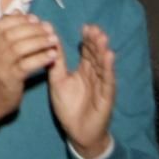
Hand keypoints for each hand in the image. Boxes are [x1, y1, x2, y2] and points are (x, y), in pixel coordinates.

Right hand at [0, 14, 62, 121]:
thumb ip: (7, 31)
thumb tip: (18, 11)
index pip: (2, 23)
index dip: (20, 19)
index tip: (36, 19)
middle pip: (12, 34)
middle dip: (33, 29)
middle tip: (50, 28)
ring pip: (20, 48)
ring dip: (39, 42)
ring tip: (54, 40)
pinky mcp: (9, 77)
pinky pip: (27, 65)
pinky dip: (41, 58)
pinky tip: (53, 56)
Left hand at [48, 23, 116, 158]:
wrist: (77, 132)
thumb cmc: (69, 107)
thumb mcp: (58, 81)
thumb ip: (56, 64)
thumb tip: (50, 43)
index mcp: (84, 71)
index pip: (86, 52)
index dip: (86, 40)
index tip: (85, 27)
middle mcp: (95, 76)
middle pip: (96, 56)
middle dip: (96, 42)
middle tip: (94, 28)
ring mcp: (102, 85)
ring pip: (103, 65)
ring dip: (103, 51)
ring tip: (102, 37)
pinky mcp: (106, 96)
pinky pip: (107, 80)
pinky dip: (108, 68)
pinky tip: (109, 56)